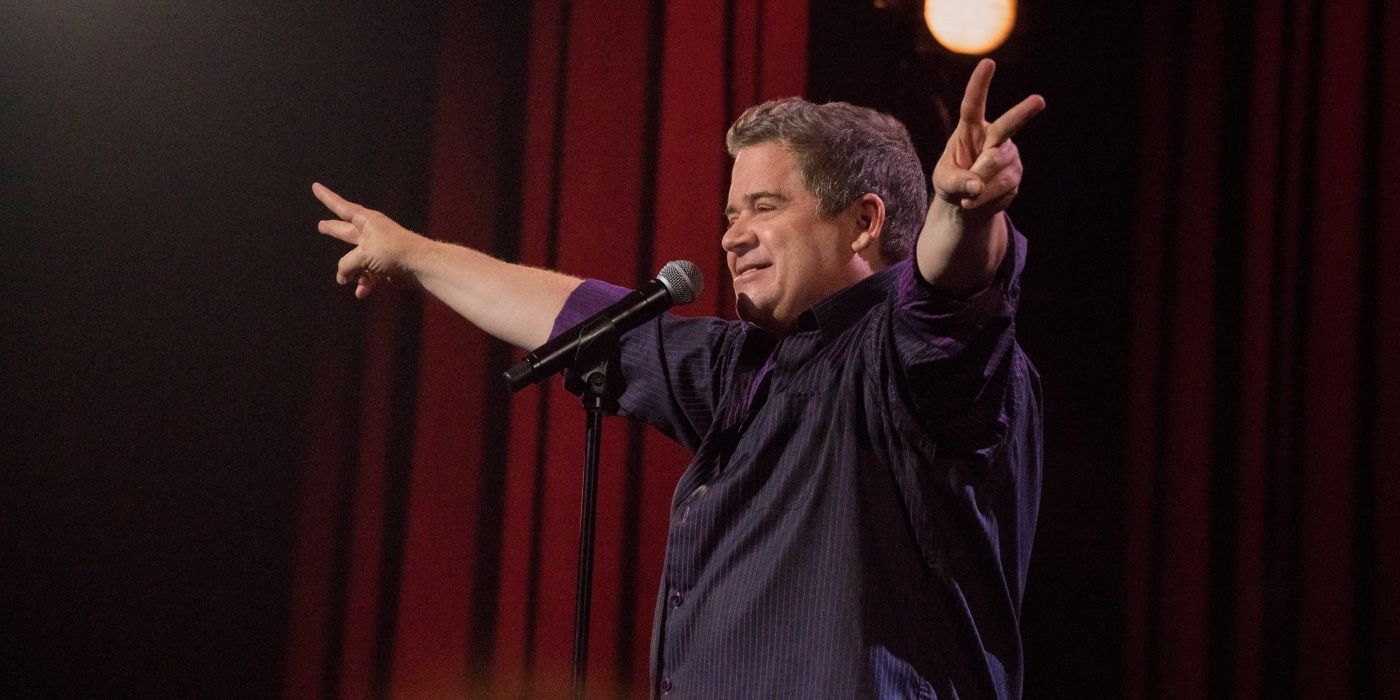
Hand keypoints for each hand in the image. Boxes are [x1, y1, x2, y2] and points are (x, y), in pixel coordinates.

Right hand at [312, 182, 419, 298]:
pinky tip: (362, 292)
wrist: (421, 265)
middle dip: (333, 230)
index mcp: (367, 220)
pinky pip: (368, 274)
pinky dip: (365, 283)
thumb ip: (347, 264)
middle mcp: (371, 233)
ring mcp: (378, 250)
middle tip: (321, 226)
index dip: (326, 198)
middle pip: (346, 231)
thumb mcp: (363, 254)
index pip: (341, 207)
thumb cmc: (394, 251)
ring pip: (355, 260)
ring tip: (345, 280)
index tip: (315, 186)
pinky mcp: (385, 266)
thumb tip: (341, 277)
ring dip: (351, 272)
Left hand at [932, 59, 1044, 215]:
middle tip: (1039, 100)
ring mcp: (1007, 154)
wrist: (967, 204)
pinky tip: (978, 200)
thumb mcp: (944, 182)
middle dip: (1024, 112)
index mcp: (970, 128)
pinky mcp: (1015, 173)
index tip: (988, 63)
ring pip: (997, 165)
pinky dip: (986, 197)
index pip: (973, 104)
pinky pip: (1002, 186)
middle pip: (1007, 125)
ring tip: (967, 196)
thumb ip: (956, 182)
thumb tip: (976, 186)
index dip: (980, 84)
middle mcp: (993, 136)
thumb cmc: (952, 183)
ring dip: (980, 184)